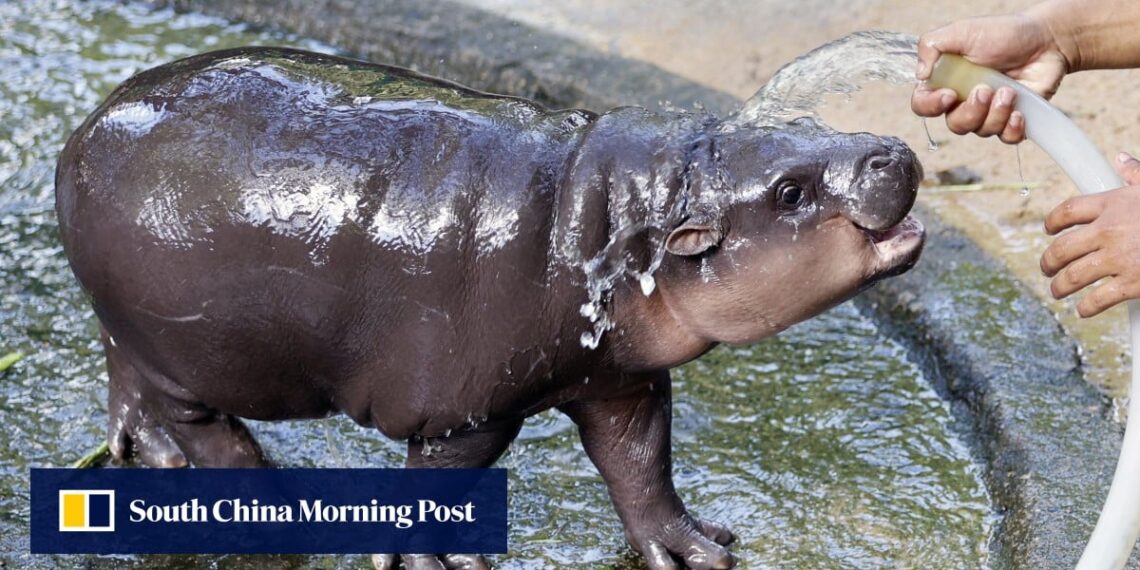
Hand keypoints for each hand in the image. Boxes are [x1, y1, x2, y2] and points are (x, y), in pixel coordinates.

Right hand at [911, 11, 1070, 142]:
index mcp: (946, 82)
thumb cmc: (1003, 33)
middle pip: (954, 125)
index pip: (923, 105)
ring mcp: (988, 113)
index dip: (931, 106)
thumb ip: (932, 46)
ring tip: (1009, 91)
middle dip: (971, 112)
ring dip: (996, 114)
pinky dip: (1011, 129)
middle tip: (986, 91)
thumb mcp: (961, 30)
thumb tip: (920, 75)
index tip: (949, 95)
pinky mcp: (1012, 120)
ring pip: (981, 131)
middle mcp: (964, 102)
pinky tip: (1019, 112)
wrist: (1045, 40)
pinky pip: (1005, 139)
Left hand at [1041, 153, 1139, 316]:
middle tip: (1047, 268)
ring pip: (1072, 276)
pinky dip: (1086, 307)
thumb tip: (1122, 160)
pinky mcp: (1132, 283)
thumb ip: (1136, 175)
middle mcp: (1109, 230)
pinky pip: (1098, 299)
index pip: (1068, 210)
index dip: (1053, 221)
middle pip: (1061, 248)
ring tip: (1057, 291)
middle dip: (1048, 261)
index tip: (1048, 229)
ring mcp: (1119, 258)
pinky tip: (1082, 310)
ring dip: (1059, 286)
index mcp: (1113, 203)